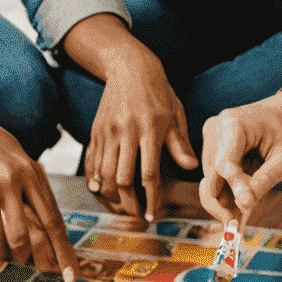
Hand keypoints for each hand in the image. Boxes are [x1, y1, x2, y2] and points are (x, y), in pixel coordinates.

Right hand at [0, 93, 78, 279]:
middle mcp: (7, 182)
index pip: (52, 220)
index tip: (72, 275)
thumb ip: (35, 185)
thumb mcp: (20, 156)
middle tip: (29, 264)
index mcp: (28, 171)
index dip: (64, 252)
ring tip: (4, 250)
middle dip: (29, 259)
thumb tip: (49, 225)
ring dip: (3, 255)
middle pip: (24, 238)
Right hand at [84, 46, 196, 221]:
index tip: (151, 214)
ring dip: (110, 194)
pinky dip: (93, 177)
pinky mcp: (96, 129)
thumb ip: (180, 143)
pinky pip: (91, 159)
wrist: (129, 66)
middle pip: (122, 178)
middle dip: (128, 202)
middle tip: (135, 214)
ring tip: (120, 205)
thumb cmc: (158, 91)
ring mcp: (108, 131)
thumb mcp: (175, 113)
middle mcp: (127, 132)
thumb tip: (190, 167)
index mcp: (150, 129)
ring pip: (103, 172)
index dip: (150, 198)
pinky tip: (98, 188)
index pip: (149, 173)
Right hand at [198, 90, 281, 226]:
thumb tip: (243, 206)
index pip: (225, 165)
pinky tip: (237, 211)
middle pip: (212, 175)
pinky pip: (216, 176)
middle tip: (235, 228)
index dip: (234, 190)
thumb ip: (263, 180)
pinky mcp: (215, 147)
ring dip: (223, 201)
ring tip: (239, 222)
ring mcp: (213, 137)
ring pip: (210, 179)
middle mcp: (216, 128)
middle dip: (222, 203)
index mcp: (233, 124)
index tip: (247, 210)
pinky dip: (226, 194)